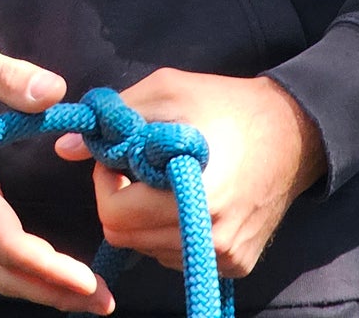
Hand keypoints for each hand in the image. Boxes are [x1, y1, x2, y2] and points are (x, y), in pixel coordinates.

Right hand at [0, 12, 114, 312]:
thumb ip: (13, 77)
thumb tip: (56, 92)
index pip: (6, 242)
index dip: (49, 268)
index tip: (89, 282)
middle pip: (1, 271)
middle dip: (52, 292)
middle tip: (103, 303)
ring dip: (38, 285)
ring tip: (83, 293)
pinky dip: (20, 267)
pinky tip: (47, 264)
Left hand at [55, 70, 324, 278]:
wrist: (294, 132)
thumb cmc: (226, 104)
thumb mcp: (168, 92)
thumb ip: (117, 119)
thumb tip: (65, 148)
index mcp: (196, 198)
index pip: (117, 218)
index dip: (105, 184)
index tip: (119, 157)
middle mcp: (213, 241)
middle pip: (129, 239)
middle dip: (120, 201)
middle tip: (136, 166)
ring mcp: (227, 259)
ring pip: (150, 250)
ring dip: (144, 217)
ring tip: (165, 177)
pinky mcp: (236, 266)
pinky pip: (177, 255)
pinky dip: (168, 229)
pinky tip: (186, 196)